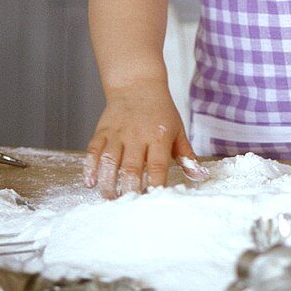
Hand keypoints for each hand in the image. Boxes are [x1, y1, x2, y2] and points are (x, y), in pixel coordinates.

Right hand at [84, 80, 208, 198]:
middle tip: (128, 205)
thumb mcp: (178, 130)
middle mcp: (137, 135)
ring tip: (109, 198)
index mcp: (159, 136)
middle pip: (131, 167)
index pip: (157, 165)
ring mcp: (118, 133)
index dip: (155, 184)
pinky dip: (90, 167)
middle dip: (129, 189)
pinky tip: (90, 182)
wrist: (138, 84)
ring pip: (110, 161)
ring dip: (108, 182)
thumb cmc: (161, 112)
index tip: (153, 200)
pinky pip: (93, 150)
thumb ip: (186, 156)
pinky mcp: (102, 130)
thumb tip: (200, 177)